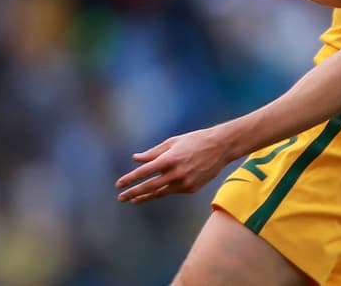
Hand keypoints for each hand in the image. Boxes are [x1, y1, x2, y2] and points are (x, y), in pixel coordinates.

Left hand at [116, 127, 232, 203]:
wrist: (221, 147)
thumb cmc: (196, 140)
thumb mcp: (173, 142)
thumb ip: (153, 152)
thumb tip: (135, 158)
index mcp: (170, 159)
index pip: (144, 172)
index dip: (130, 179)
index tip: (118, 185)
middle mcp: (176, 173)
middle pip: (149, 187)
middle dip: (133, 193)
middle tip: (121, 198)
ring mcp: (185, 183)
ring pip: (160, 193)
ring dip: (145, 197)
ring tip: (134, 200)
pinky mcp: (192, 188)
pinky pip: (173, 191)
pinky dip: (163, 191)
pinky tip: (155, 192)